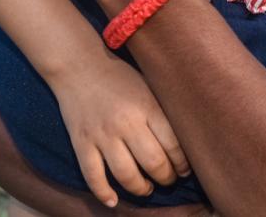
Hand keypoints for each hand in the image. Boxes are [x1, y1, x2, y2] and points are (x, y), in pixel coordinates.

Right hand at [54, 56, 191, 206]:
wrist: (78, 64)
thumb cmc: (119, 76)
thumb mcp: (148, 85)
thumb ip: (163, 111)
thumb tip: (186, 138)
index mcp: (147, 106)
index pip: (173, 145)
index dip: (183, 163)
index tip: (184, 169)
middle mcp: (126, 122)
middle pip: (154, 164)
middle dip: (166, 178)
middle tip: (168, 179)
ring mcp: (102, 135)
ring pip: (126, 175)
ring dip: (141, 188)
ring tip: (147, 188)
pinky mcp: (81, 143)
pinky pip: (93, 176)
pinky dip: (104, 193)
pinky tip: (113, 200)